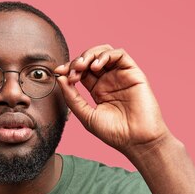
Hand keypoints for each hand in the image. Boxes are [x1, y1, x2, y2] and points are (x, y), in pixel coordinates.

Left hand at [55, 45, 171, 157]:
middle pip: (90, 59)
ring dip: (90, 54)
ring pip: (104, 52)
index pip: (81, 71)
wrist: (136, 140)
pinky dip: (105, 55)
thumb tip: (59, 78)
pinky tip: (96, 66)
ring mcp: (121, 76)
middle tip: (72, 71)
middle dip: (77, 61)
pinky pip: (120, 54)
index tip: (58, 72)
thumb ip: (72, 98)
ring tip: (82, 66)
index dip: (69, 68)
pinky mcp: (133, 73)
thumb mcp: (86, 115)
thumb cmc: (114, 133)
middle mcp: (109, 80)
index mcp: (98, 90)